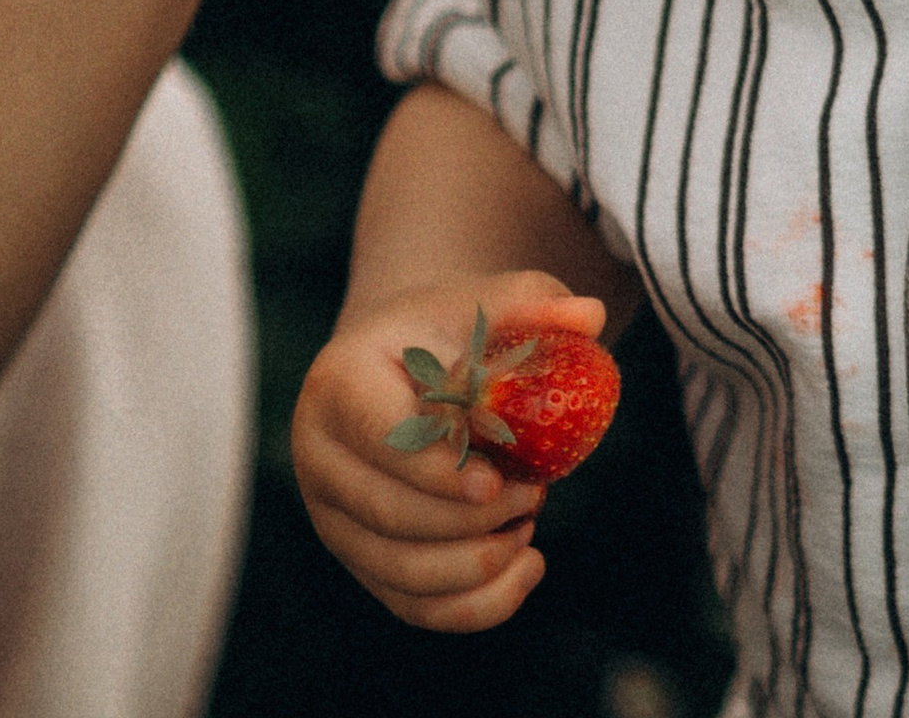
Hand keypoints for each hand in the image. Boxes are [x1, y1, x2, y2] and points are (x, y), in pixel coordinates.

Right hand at [292, 271, 607, 630]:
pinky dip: (475, 604)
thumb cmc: (449, 329)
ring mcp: (334, 517)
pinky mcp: (362, 559)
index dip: (437, 471)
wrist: (408, 363)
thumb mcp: (485, 302)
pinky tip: (528, 568)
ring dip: (477, 564)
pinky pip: (414, 606)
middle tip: (534, 494)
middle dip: (470, 522)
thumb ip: (533, 303)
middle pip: (390, 515)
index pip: (382, 439)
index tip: (494, 484)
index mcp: (337, 384)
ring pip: (401, 572)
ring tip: (530, 524)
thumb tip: (590, 318)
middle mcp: (318, 457)